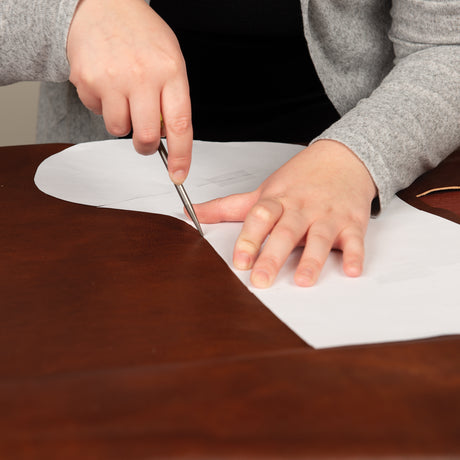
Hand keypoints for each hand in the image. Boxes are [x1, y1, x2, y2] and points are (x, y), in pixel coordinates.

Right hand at [67, 0, 191, 183]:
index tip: (178, 174)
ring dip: (123, 122)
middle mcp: (142, 76)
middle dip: (146, 146)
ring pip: (119, 130)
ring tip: (123, 95)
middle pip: (146, 137)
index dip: (181, 156)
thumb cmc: (141, 36)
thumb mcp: (171, 61)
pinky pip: (97, 113)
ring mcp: (113, 79)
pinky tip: (107, 83)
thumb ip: (173, 99)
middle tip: (145, 140)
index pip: (180, 125)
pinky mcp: (87, 81)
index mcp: (171, 72)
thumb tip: (167, 137)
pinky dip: (103, 105)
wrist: (103, 5)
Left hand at [193, 140, 376, 287]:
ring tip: (302, 280)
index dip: (249, 238)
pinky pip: (355, 240)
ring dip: (312, 259)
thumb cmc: (299, 178)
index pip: (260, 217)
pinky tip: (352, 270)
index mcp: (278, 200)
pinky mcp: (352, 223)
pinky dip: (355, 255)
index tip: (239, 260)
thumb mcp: (263, 190)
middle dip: (273, 256)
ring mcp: (328, 215)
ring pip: (320, 237)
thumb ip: (228, 206)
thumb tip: (192, 214)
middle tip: (261, 279)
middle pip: (286, 231)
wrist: (343, 158)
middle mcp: (301, 208)